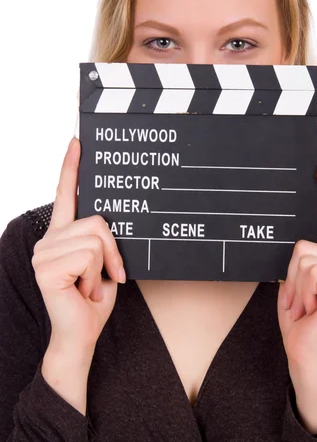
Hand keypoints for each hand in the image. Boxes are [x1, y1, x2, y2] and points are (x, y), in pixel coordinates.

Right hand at [32, 136, 125, 353]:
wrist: (82, 334)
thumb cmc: (94, 299)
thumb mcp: (104, 262)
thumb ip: (101, 238)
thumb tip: (110, 220)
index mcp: (62, 235)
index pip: (65, 194)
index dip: (71, 167)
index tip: (78, 142)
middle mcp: (48, 239)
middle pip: (97, 220)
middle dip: (113, 251)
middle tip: (107, 276)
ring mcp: (44, 252)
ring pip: (96, 238)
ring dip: (104, 266)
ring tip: (90, 286)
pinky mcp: (46, 267)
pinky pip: (89, 255)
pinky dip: (96, 276)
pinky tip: (83, 291)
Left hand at [277, 163, 316, 369]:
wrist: (303, 351)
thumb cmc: (299, 317)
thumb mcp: (294, 281)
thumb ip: (300, 258)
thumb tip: (296, 240)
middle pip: (303, 245)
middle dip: (292, 275)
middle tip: (299, 300)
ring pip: (304, 258)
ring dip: (295, 287)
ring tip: (305, 306)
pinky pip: (311, 272)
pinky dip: (302, 292)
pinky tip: (313, 309)